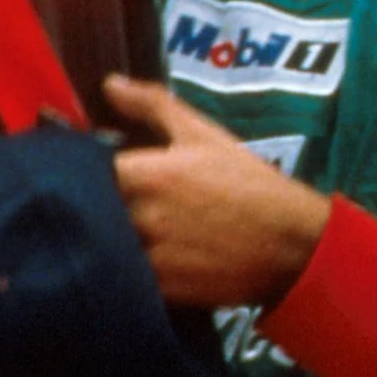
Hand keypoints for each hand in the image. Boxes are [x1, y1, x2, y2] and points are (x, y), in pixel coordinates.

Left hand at [103, 75, 331, 309]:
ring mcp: (152, 258)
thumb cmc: (248, 183)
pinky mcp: (162, 292)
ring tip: (134, 232)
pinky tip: (148, 259)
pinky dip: (128, 271)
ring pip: (106, 247)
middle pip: (93, 212)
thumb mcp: (203, 135)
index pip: (86, 171)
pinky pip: (126, 280)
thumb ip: (152, 105)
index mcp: (150, 174)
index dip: (85, 172)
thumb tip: (109, 84)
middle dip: (97, 206)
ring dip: (109, 239)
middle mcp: (145, 217)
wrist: (291, 244)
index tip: (95, 172)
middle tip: (116, 203)